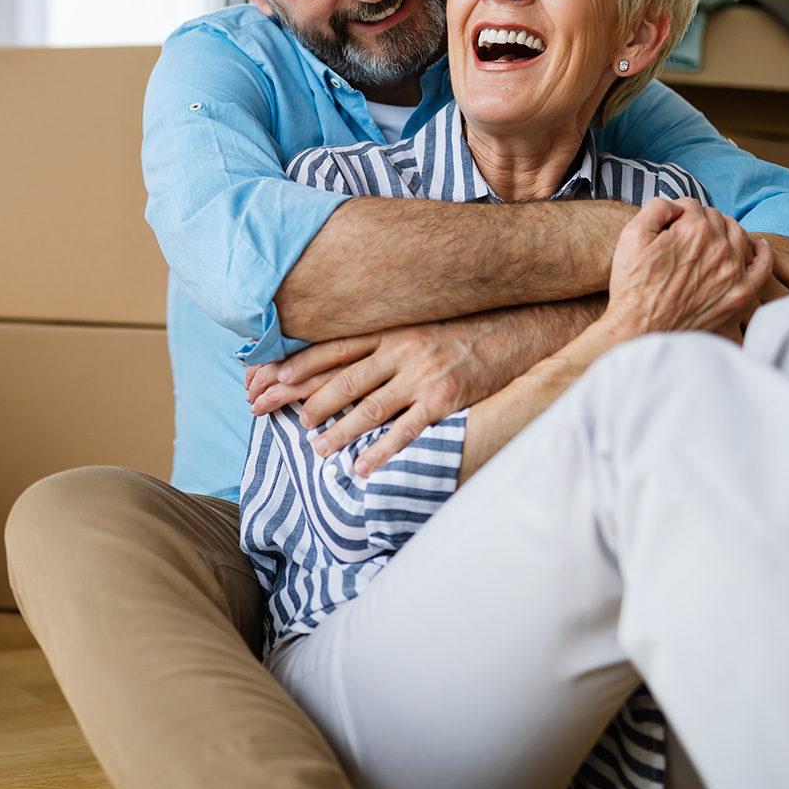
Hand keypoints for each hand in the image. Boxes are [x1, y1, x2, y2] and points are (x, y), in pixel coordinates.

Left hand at [250, 307, 590, 477]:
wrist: (520, 327)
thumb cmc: (467, 327)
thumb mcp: (421, 321)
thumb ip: (387, 338)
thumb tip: (353, 358)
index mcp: (391, 327)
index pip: (333, 347)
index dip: (298, 365)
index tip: (268, 380)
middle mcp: (401, 348)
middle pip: (341, 379)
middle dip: (303, 400)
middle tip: (272, 417)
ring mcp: (422, 374)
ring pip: (367, 407)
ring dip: (336, 431)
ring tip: (315, 449)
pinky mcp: (445, 397)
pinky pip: (405, 429)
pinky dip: (380, 451)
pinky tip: (360, 467)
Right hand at [601, 199, 774, 340]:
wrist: (641, 329)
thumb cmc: (633, 285)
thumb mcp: (631, 236)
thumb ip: (656, 208)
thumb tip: (677, 205)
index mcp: (694, 230)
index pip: (692, 206)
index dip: (676, 214)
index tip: (667, 229)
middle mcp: (719, 248)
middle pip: (715, 218)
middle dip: (699, 222)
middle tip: (681, 240)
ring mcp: (733, 271)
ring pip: (738, 234)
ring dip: (725, 232)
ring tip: (707, 242)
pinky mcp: (740, 293)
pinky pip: (763, 265)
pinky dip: (762, 252)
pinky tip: (757, 247)